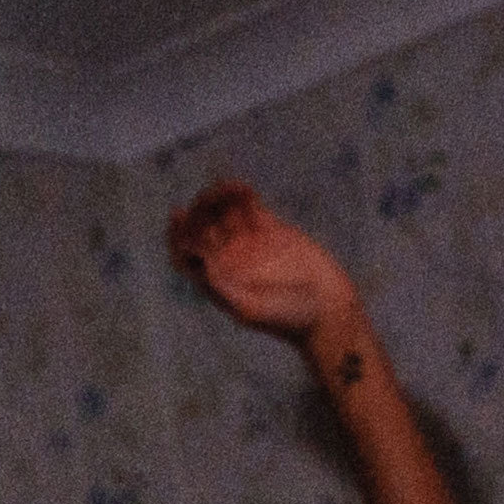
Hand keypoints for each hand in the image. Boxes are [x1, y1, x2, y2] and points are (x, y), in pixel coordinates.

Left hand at [168, 179, 359, 346]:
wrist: (326, 309)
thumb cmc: (288, 317)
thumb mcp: (251, 310)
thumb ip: (226, 290)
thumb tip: (205, 268)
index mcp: (216, 281)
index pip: (184, 254)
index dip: (176, 234)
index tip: (179, 214)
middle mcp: (227, 260)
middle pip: (200, 227)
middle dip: (201, 210)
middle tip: (210, 200)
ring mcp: (248, 244)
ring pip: (222, 212)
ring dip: (219, 197)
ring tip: (229, 186)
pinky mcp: (271, 231)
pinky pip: (249, 207)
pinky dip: (242, 195)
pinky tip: (243, 188)